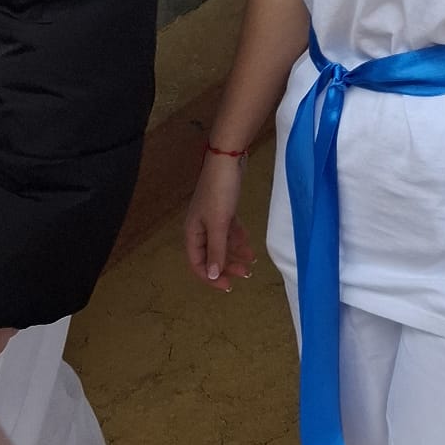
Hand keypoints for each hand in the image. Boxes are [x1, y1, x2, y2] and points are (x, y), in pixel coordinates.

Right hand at [185, 154, 257, 292]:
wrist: (228, 159)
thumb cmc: (220, 192)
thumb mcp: (219, 223)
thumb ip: (216, 250)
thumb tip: (212, 275)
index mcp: (193, 232)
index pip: (198, 263)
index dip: (211, 277)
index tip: (228, 285)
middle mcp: (200, 227)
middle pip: (211, 254)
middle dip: (227, 266)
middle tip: (245, 275)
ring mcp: (212, 217)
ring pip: (222, 243)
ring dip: (235, 253)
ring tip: (251, 262)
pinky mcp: (224, 208)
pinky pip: (230, 230)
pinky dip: (238, 239)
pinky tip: (249, 245)